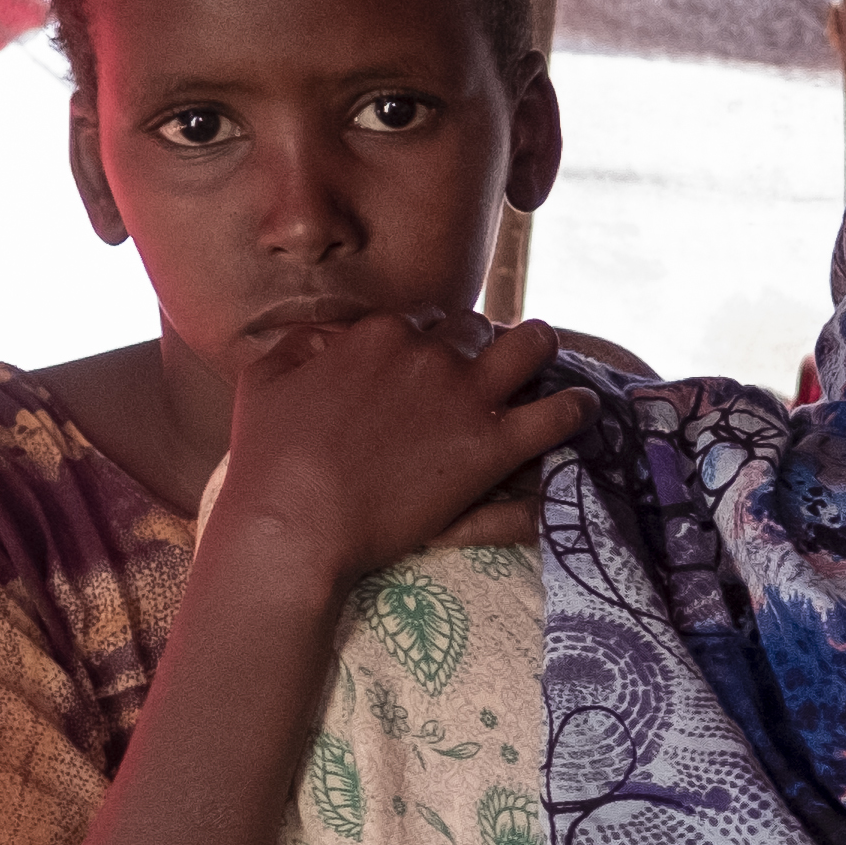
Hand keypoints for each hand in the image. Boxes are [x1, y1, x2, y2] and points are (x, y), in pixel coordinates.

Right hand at [213, 306, 594, 592]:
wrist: (294, 525)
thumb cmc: (267, 459)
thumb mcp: (265, 379)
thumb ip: (299, 344)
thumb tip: (326, 336)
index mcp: (378, 334)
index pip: (424, 319)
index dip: (432, 338)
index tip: (432, 359)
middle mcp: (429, 354)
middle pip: (478, 328)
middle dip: (484, 343)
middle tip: (485, 368)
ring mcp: (465, 398)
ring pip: (532, 347)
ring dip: (539, 352)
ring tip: (543, 366)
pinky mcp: (491, 448)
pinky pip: (557, 414)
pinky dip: (575, 408)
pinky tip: (581, 409)